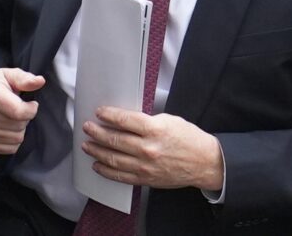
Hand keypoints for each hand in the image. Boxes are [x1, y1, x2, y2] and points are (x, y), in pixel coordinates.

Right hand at [0, 68, 45, 154]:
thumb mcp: (9, 74)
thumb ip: (25, 79)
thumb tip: (40, 81)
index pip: (19, 112)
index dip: (32, 109)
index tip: (31, 104)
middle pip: (19, 126)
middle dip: (25, 118)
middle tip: (19, 109)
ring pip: (17, 138)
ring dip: (20, 129)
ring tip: (12, 118)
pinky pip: (9, 148)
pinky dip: (13, 140)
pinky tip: (8, 127)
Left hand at [81, 107, 223, 190]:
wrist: (204, 162)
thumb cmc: (190, 139)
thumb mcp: (170, 120)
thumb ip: (148, 121)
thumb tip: (126, 120)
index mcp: (155, 130)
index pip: (125, 120)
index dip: (109, 115)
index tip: (100, 112)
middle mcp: (148, 148)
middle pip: (115, 139)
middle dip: (97, 132)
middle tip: (88, 128)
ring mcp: (145, 166)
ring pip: (113, 158)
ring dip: (97, 150)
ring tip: (87, 145)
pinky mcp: (145, 179)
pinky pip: (120, 176)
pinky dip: (106, 170)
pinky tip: (98, 165)